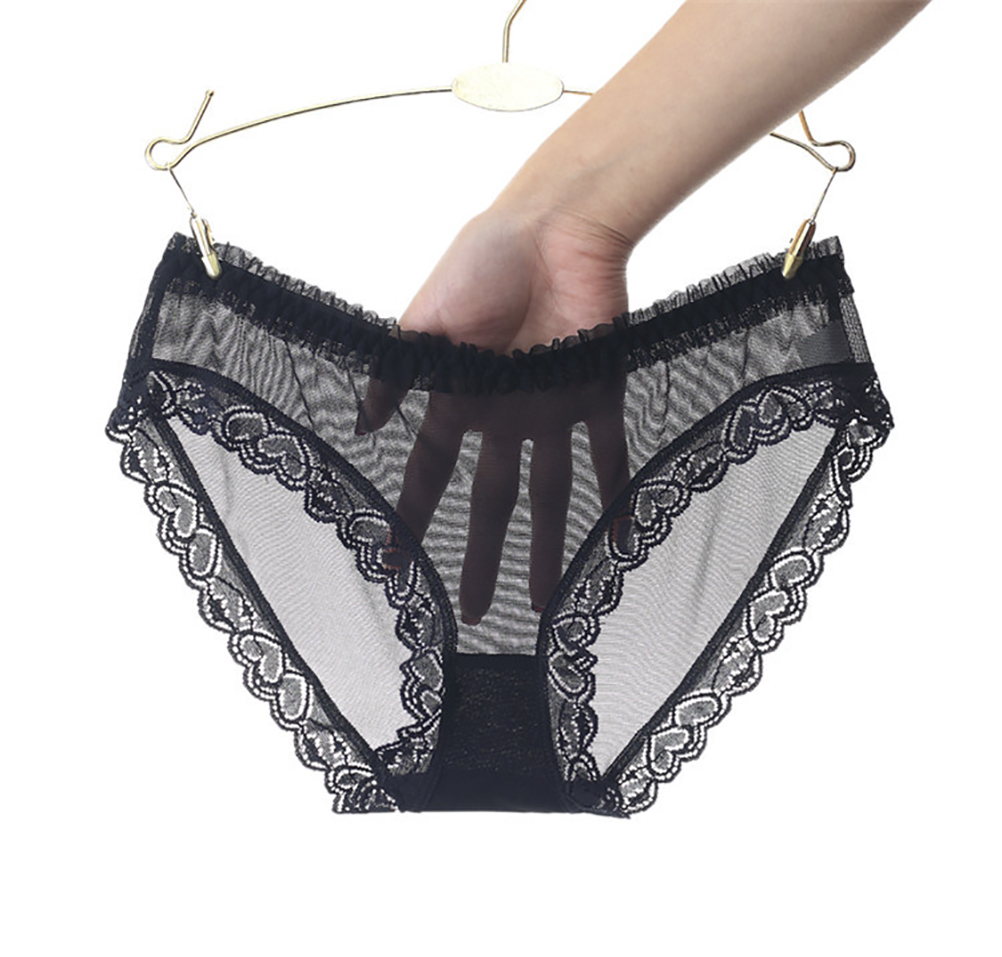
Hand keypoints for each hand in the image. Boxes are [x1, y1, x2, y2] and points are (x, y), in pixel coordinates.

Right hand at [356, 204, 632, 623]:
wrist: (557, 227)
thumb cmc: (482, 262)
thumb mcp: (423, 319)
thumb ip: (395, 372)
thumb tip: (360, 422)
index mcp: (459, 399)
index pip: (430, 474)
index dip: (411, 518)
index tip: (395, 565)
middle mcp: (504, 417)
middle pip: (492, 503)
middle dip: (482, 555)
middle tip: (477, 610)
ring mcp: (553, 412)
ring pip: (552, 495)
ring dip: (550, 548)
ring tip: (546, 602)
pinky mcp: (599, 396)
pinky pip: (612, 457)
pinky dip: (618, 498)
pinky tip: (617, 545)